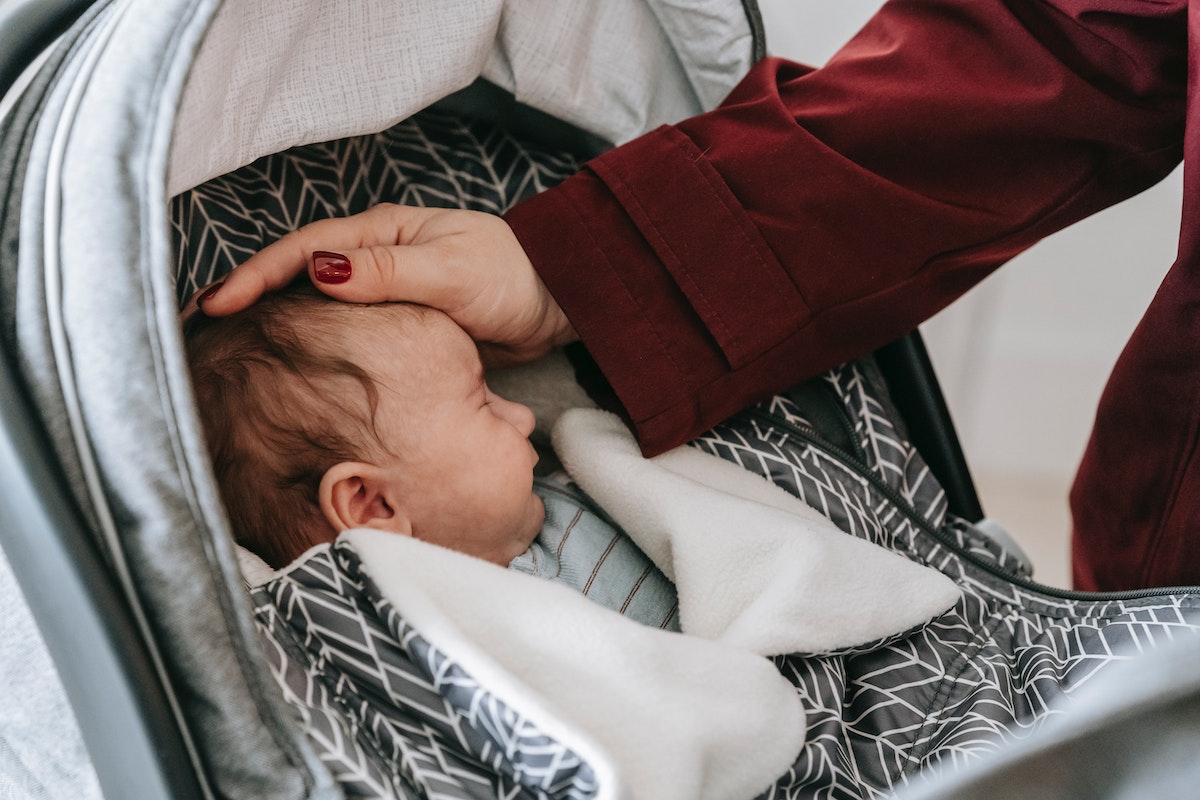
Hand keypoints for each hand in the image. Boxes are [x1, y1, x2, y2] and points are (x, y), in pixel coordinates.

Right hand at [188, 203, 576, 366]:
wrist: (553, 305)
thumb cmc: (510, 278)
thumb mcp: (450, 272)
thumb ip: (390, 273)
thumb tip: (322, 268)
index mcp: (382, 233)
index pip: (303, 249)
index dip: (257, 275)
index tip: (218, 304)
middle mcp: (375, 259)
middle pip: (297, 275)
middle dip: (251, 297)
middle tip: (201, 329)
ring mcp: (385, 292)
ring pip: (316, 306)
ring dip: (275, 322)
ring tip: (228, 350)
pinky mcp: (398, 325)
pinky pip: (345, 332)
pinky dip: (312, 342)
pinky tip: (290, 365)